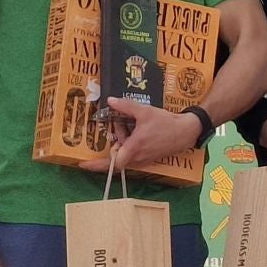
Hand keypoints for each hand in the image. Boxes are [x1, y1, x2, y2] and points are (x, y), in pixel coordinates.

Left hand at [79, 98, 201, 173]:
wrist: (185, 132)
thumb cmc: (165, 123)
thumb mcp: (144, 111)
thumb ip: (125, 106)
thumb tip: (110, 100)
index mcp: (134, 148)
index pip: (111, 163)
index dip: (96, 165)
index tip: (82, 165)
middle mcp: (137, 158)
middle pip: (115, 155)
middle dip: (114, 140)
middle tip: (116, 125)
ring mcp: (142, 160)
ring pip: (123, 153)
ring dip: (122, 140)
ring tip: (127, 123)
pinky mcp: (147, 158)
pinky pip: (131, 153)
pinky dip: (128, 142)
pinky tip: (134, 127)